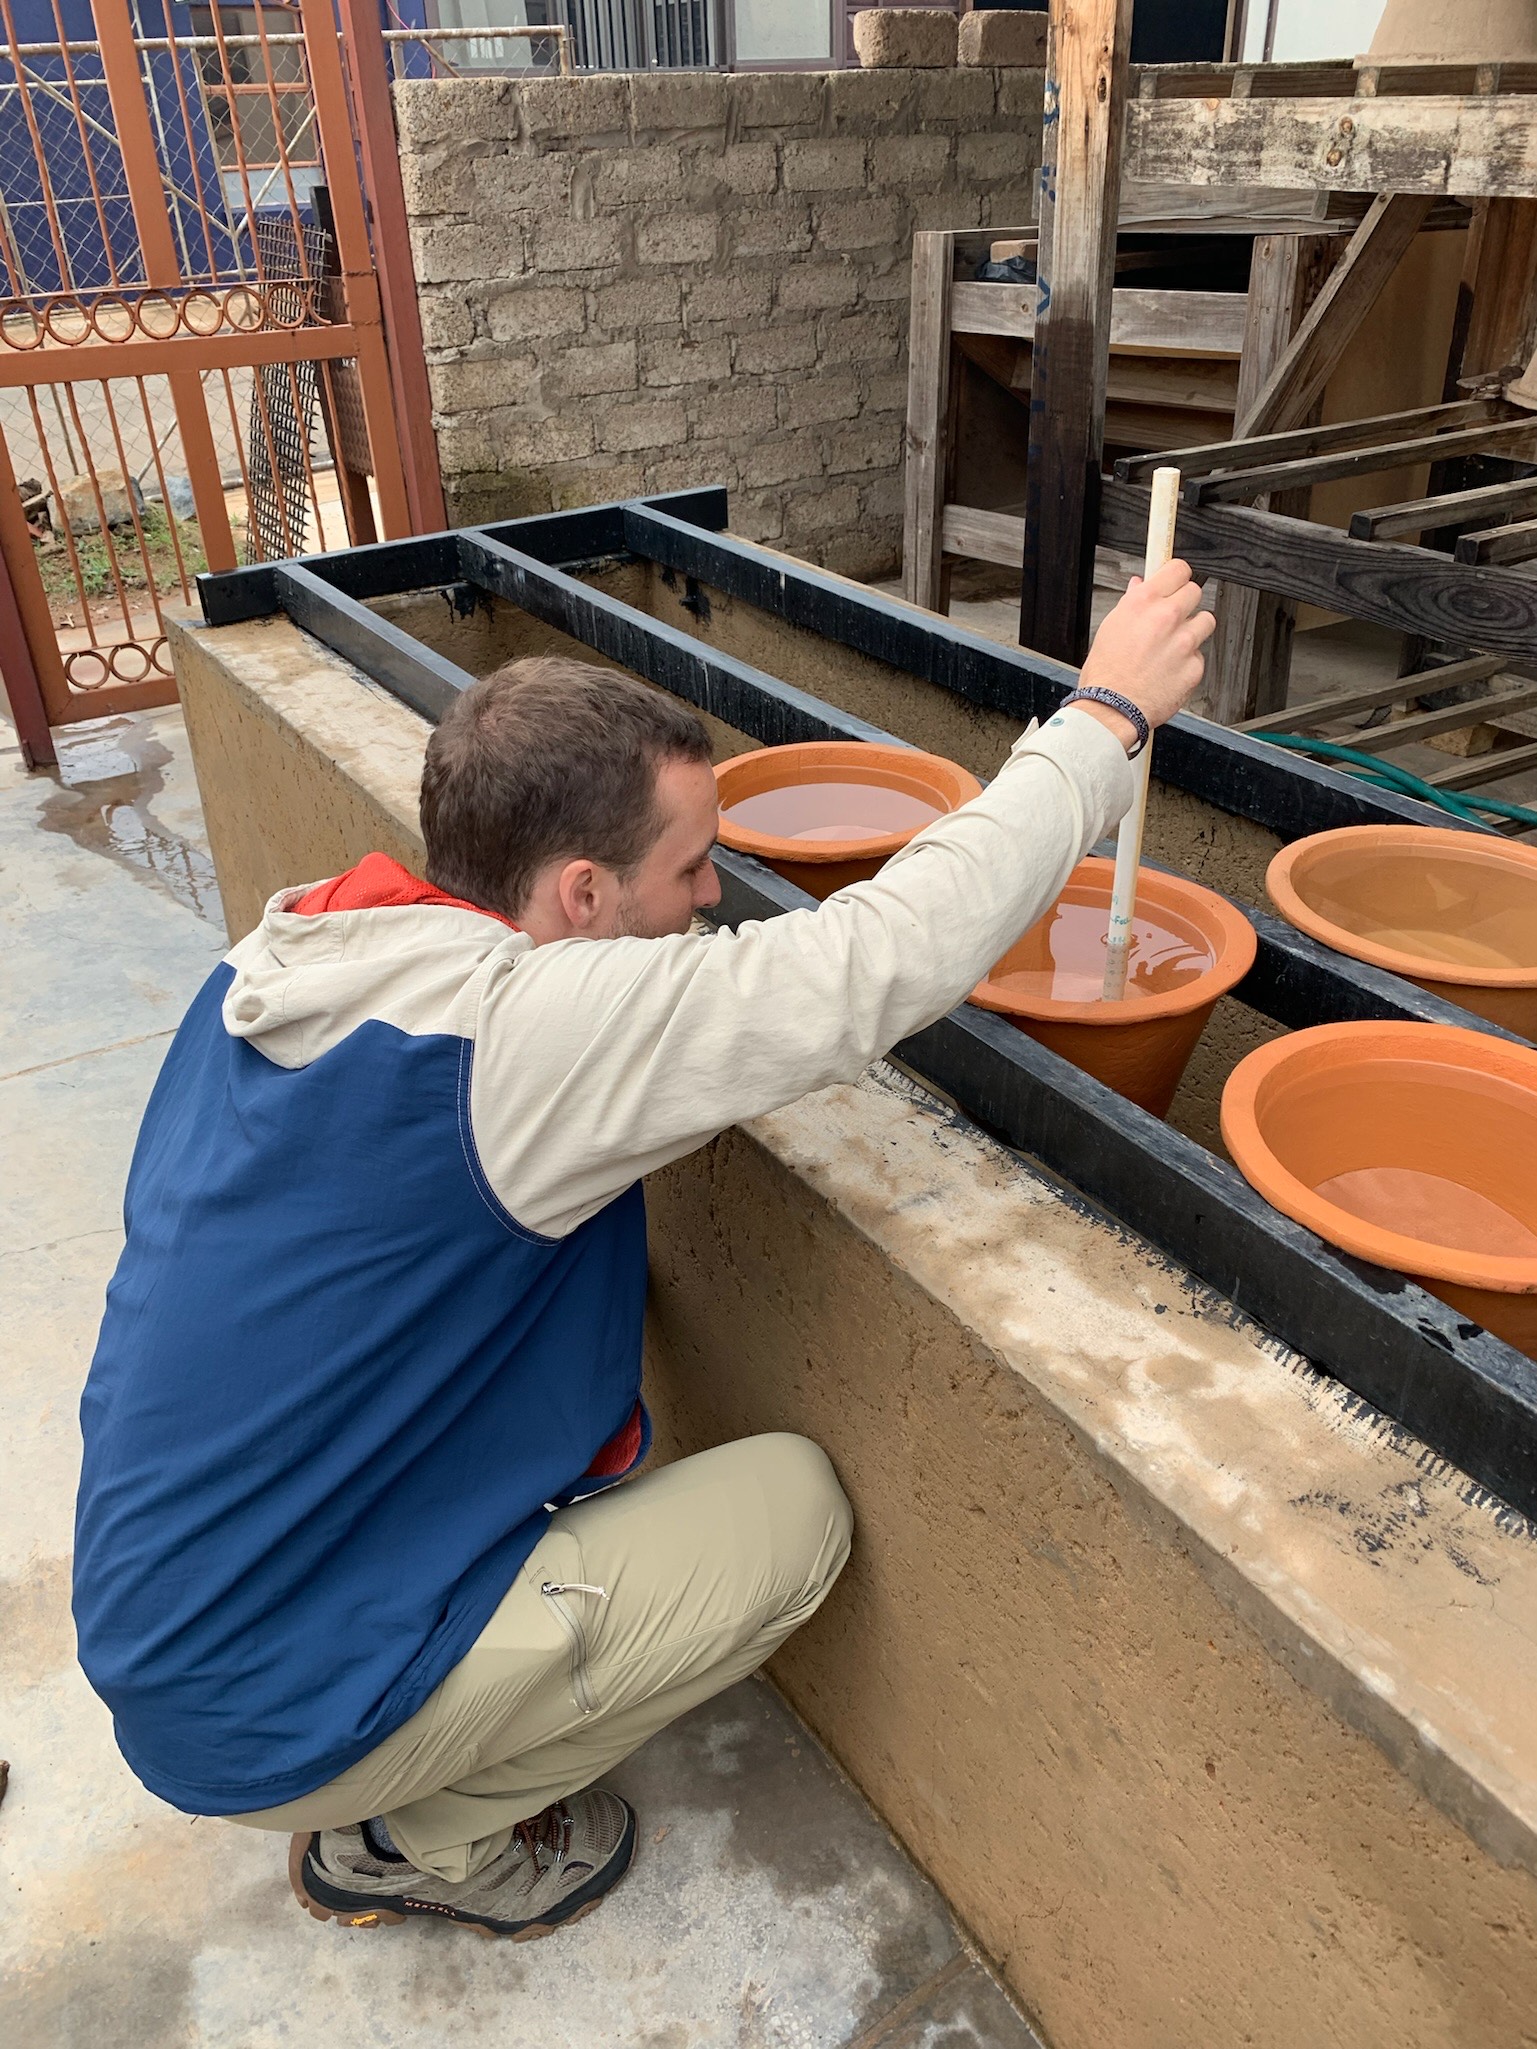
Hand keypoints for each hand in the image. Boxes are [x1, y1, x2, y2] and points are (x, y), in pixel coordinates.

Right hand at [1074, 560, 1213, 748]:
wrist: (1112, 710)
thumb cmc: (1106, 674)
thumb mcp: (1110, 628)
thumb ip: (1131, 603)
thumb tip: (1140, 585)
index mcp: (1143, 602)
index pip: (1178, 569)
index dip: (1177, 576)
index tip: (1176, 582)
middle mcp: (1167, 617)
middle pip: (1195, 591)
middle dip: (1185, 602)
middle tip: (1172, 617)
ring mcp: (1185, 642)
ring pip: (1206, 621)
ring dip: (1193, 630)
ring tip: (1174, 646)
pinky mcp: (1195, 666)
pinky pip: (1200, 655)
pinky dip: (1189, 661)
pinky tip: (1171, 669)